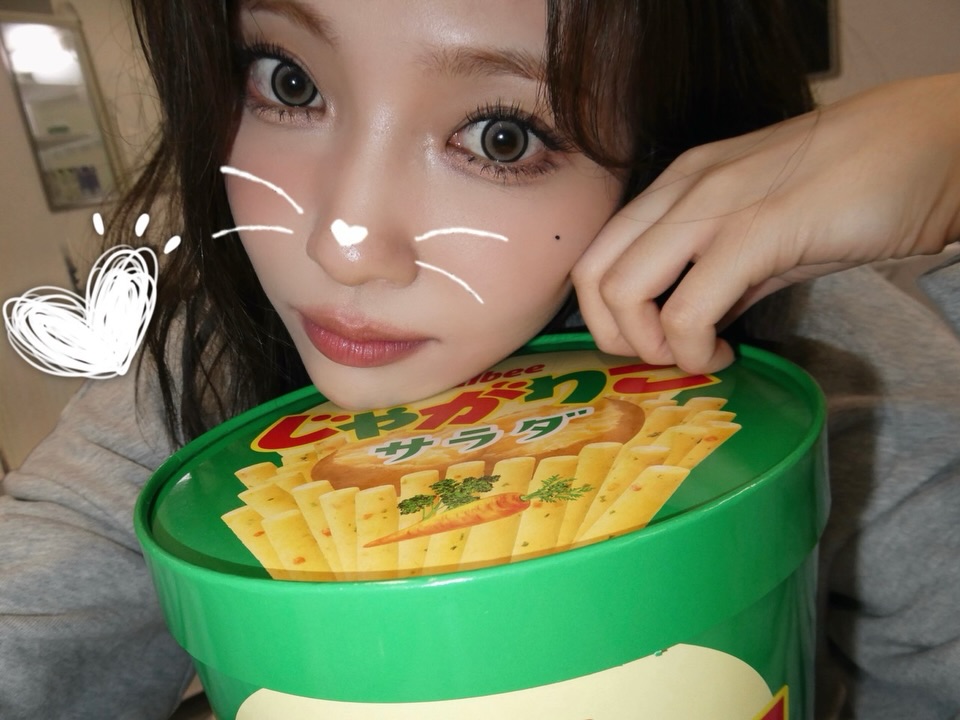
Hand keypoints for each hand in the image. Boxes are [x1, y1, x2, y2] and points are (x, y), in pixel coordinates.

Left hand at [573, 73, 959, 372]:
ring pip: (625, 292)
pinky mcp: (755, 234)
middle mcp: (682, 189)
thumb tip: (686, 324)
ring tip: (699, 355)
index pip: (597, 254)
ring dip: (652, 347)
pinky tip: (725, 353)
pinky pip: (688, 311)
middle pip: (594, 276)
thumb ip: (716, 272)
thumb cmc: (852, 186)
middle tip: (663, 358)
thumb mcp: (762, 230)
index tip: (649, 342)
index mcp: (678, 183)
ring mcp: (714, 207)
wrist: (926, 146)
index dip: (605, 314)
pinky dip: (694, 349)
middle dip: (615, 337)